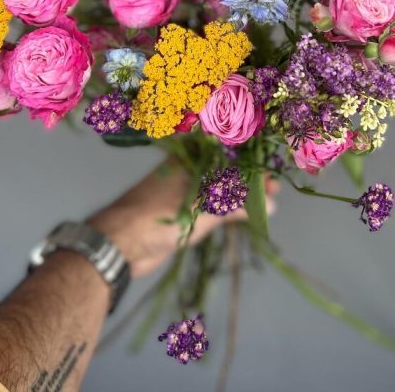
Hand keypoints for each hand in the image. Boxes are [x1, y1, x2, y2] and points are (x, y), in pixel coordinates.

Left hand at [88, 158, 278, 277]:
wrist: (119, 244)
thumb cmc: (159, 216)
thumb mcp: (202, 208)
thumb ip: (236, 205)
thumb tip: (271, 205)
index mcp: (189, 156)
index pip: (227, 150)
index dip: (251, 159)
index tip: (273, 170)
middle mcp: (188, 168)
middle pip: (225, 169)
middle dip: (249, 178)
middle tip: (275, 190)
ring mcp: (185, 189)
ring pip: (219, 187)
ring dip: (240, 195)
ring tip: (267, 203)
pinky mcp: (183, 211)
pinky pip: (212, 205)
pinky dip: (228, 208)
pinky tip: (244, 214)